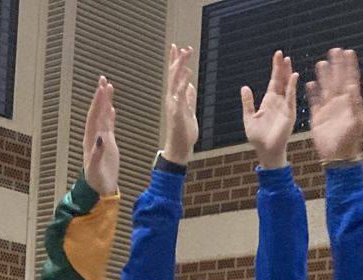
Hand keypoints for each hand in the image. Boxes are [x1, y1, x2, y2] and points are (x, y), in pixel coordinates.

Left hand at [83, 76, 120, 196]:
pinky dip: (110, 115)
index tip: (102, 89)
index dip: (98, 102)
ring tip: (108, 87)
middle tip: (103, 79)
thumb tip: (100, 138)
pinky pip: (109, 125)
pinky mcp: (108, 144)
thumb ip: (97, 154)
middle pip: (97, 112)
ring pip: (103, 116)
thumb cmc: (96, 181)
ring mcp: (101, 139)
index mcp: (91, 140)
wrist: (99, 189)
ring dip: (105, 102)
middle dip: (100, 96)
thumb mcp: (95, 169)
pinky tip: (112, 108)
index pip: (94, 117)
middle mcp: (95, 136)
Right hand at [162, 45, 198, 165]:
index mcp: (175, 98)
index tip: (178, 48)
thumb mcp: (189, 111)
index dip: (176, 62)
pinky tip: (187, 75)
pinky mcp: (177, 113)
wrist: (179, 149)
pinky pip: (180, 95)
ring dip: (179, 68)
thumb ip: (189, 98)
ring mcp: (173, 105)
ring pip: (175, 82)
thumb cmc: (183, 133)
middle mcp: (172, 99)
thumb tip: (190, 86)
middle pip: (173, 76)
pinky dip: (182, 84)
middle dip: (177, 61)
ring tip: (183, 55)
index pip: (175, 77)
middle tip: (181, 47)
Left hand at [242, 50, 297, 170]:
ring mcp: (285, 107)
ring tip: (288, 61)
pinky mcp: (289, 113)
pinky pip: (291, 98)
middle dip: (282, 67)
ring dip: (288, 74)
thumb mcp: (249, 117)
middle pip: (281, 80)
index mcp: (269, 101)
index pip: (274, 80)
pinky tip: (293, 77)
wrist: (266, 150)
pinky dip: (292, 87)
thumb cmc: (258, 137)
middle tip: (282, 54)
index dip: (275, 68)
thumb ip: (247, 103)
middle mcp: (278, 101)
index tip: (277, 56)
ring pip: (287, 86)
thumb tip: (244, 87)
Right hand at [307, 47, 362, 163]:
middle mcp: (340, 103)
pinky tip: (309, 83)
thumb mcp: (356, 123)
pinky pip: (314, 102)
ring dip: (324, 75)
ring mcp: (328, 109)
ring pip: (325, 88)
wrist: (338, 157)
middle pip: (337, 79)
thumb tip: (351, 85)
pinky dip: (312, 93)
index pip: (350, 79)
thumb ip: (355, 104)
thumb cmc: (350, 141)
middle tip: (334, 50)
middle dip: (336, 65)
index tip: (349, 52)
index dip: (350, 66)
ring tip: (321, 62)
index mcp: (350, 102)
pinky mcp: (318, 118)